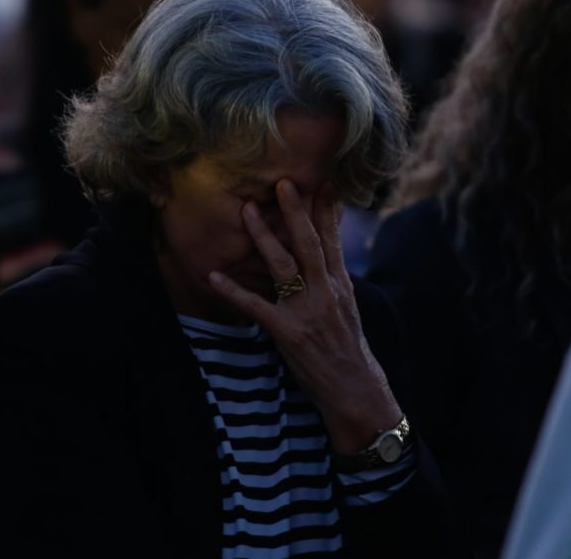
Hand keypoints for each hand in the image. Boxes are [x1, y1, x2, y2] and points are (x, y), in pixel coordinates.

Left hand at [208, 179, 401, 453]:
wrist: (356, 390)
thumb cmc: (347, 349)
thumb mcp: (347, 308)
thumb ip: (333, 279)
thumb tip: (326, 253)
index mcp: (339, 285)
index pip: (333, 240)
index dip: (327, 210)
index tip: (322, 180)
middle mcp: (326, 292)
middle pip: (309, 244)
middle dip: (296, 211)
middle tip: (283, 182)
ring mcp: (306, 311)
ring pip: (283, 266)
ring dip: (263, 237)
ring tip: (248, 211)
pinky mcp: (288, 332)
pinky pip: (255, 306)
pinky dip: (233, 291)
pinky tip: (214, 276)